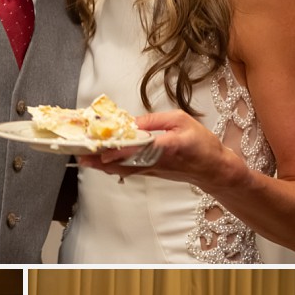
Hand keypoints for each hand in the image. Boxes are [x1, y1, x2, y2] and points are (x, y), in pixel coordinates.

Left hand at [82, 111, 231, 186]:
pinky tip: (100, 164)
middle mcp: (156, 161)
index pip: (139, 148)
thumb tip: (131, 122)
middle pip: (124, 161)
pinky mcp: (151, 174)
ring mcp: (153, 170)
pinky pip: (128, 171)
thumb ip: (155, 120)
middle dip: (101, 158)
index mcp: (167, 145)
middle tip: (81, 155)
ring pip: (123, 169)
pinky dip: (112, 168)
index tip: (103, 150)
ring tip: (84, 160)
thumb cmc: (201, 143)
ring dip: (102, 165)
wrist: (213, 169)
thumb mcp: (181, 120)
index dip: (120, 150)